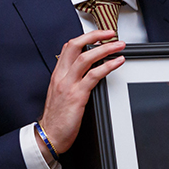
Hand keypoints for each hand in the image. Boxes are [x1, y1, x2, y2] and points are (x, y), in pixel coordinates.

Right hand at [39, 29, 124, 156]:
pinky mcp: (77, 96)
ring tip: (119, 45)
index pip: (69, 47)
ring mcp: (68, 85)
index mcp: (58, 74)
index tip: (100, 34)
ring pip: (85, 58)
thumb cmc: (58, 117)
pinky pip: (94, 76)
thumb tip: (91, 71)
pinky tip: (118, 62)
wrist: (49, 135)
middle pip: (75, 46)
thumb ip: (73, 81)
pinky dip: (108, 66)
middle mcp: (61, 76)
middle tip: (111, 33)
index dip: (85, 38)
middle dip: (94, 36)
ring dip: (105, 49)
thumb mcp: (63, 94)